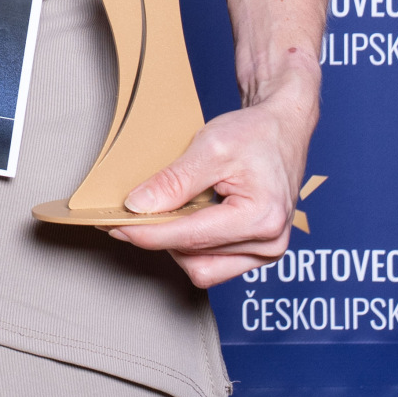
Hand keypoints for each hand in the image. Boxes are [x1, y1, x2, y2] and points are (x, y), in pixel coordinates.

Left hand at [106, 92, 310, 287]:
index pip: (190, 237)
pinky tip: (184, 219)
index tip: (114, 224)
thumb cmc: (256, 133)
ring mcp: (266, 251)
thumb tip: (138, 206)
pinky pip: (214, 263)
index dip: (146, 233)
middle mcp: (269, 243)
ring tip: (168, 210)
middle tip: (131, 215)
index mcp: (262, 217)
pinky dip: (192, 245)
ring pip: (202, 267)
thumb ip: (174, 181)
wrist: (283, 128)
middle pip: (194, 258)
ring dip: (176, 244)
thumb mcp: (211, 146)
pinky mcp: (257, 252)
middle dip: (159, 238)